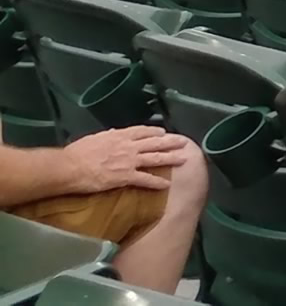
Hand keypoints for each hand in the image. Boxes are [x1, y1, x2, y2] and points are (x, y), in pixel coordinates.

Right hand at [57, 127, 192, 192]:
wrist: (70, 167)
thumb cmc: (77, 153)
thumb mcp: (94, 138)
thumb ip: (107, 136)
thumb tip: (113, 132)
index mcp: (119, 135)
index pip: (142, 131)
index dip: (154, 132)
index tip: (163, 132)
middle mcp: (128, 146)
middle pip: (154, 142)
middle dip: (170, 142)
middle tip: (183, 142)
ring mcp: (129, 161)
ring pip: (155, 158)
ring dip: (171, 159)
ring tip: (184, 160)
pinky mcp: (126, 176)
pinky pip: (146, 179)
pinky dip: (157, 182)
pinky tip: (167, 185)